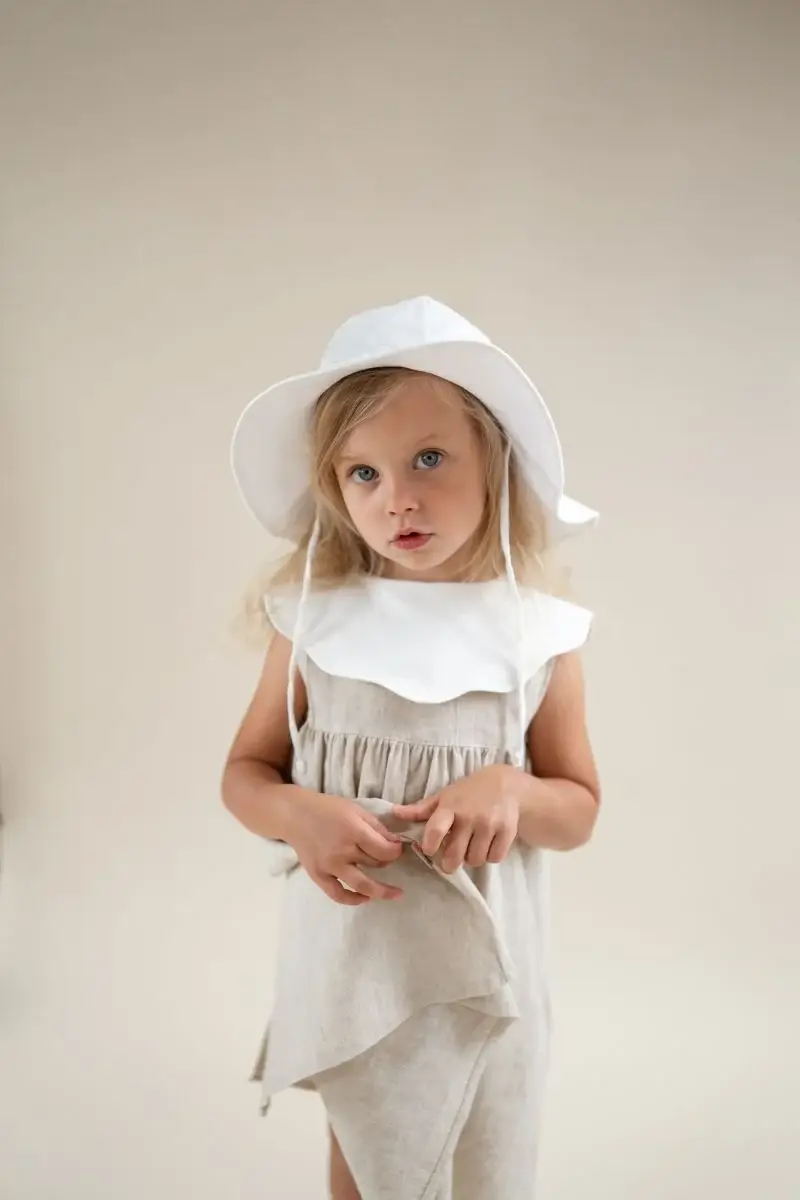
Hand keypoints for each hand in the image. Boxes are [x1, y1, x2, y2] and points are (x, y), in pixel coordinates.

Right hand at [286, 791, 405, 904]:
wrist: (295, 815)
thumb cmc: (327, 809)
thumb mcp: (356, 810)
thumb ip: (377, 827)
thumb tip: (395, 844)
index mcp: (353, 831)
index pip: (384, 850)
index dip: (396, 851)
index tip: (398, 848)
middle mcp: (342, 851)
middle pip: (375, 864)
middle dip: (387, 861)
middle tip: (389, 858)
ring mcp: (329, 866)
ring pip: (362, 885)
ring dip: (381, 891)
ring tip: (396, 894)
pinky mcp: (318, 876)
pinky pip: (338, 894)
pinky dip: (353, 900)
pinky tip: (366, 898)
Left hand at [393, 765, 519, 873]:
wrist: (505, 784)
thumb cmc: (467, 792)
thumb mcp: (443, 797)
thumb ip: (420, 810)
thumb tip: (395, 813)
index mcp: (450, 807)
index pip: (436, 829)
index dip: (430, 845)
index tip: (430, 850)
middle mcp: (470, 816)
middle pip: (456, 854)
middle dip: (450, 863)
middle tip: (450, 860)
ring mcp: (490, 824)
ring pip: (475, 859)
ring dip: (471, 858)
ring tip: (471, 847)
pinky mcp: (507, 831)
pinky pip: (494, 858)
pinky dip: (489, 857)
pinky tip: (487, 845)